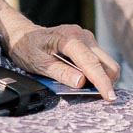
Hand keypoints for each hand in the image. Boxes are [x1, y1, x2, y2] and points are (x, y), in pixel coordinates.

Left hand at [3, 23, 119, 100]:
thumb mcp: (38, 63)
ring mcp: (87, 38)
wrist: (23, 34)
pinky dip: (97, 73)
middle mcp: (82, 35)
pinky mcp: (88, 43)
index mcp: (69, 38)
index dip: (102, 82)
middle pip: (106, 62)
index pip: (91, 63)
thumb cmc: (27, 48)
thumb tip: (82, 83)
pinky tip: (84, 79)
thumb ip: (60, 72)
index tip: (109, 97)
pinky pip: (100, 60)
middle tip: (97, 97)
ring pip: (106, 62)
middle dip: (106, 81)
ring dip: (102, 78)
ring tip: (88, 89)